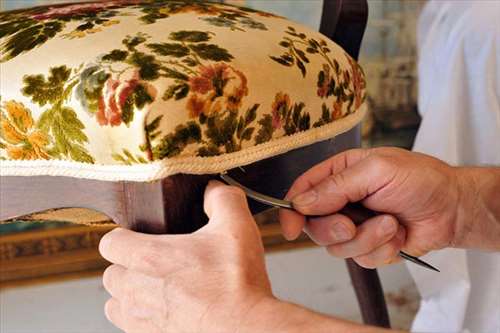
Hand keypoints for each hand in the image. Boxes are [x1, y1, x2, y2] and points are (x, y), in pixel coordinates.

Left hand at [99, 181, 275, 332]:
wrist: (246, 329)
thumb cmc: (238, 282)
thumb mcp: (236, 226)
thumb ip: (221, 198)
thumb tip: (212, 189)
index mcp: (149, 257)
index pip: (109, 242)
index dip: (124, 237)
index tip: (141, 238)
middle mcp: (137, 289)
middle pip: (111, 274)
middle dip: (128, 267)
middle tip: (157, 263)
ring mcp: (141, 319)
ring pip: (116, 303)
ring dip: (130, 294)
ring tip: (157, 288)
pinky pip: (130, 326)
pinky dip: (141, 318)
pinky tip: (167, 309)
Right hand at [280, 147, 461, 268]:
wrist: (453, 209)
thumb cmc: (421, 180)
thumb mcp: (377, 170)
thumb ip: (336, 186)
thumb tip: (301, 202)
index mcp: (339, 174)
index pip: (302, 192)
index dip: (291, 211)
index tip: (291, 228)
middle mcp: (342, 201)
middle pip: (314, 225)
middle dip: (334, 229)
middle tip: (352, 224)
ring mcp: (355, 225)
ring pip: (336, 246)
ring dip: (366, 238)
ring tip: (390, 224)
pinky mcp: (369, 246)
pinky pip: (360, 259)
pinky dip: (381, 250)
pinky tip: (397, 236)